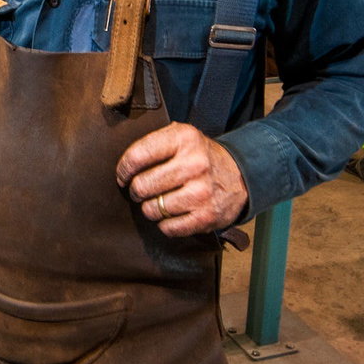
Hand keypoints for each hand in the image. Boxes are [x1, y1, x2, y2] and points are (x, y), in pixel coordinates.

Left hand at [116, 123, 247, 236]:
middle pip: (142, 186)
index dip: (124, 169)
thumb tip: (124, 164)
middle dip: (136, 190)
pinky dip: (165, 223)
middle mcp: (194, 164)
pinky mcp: (206, 216)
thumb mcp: (182, 136)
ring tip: (158, 200)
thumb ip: (154, 142)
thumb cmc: (200, 156)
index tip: (124, 175)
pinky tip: (171, 213)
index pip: (138, 155)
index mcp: (184, 139)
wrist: (240, 175)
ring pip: (153, 209)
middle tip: (141, 189)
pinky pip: (168, 227)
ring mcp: (201, 192)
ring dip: (150, 208)